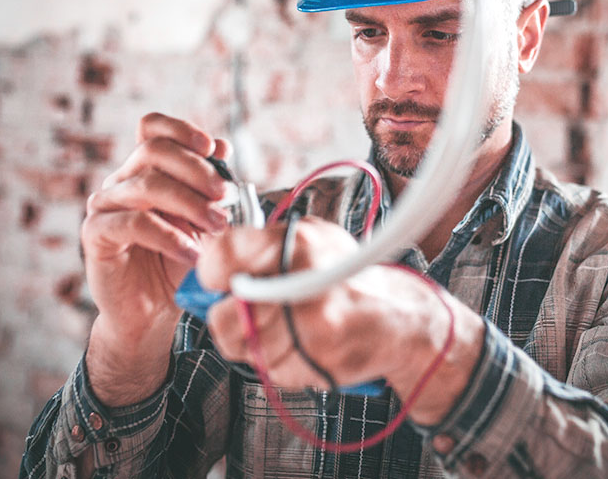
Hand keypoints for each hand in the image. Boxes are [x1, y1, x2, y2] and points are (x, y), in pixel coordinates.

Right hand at [81, 112, 229, 403]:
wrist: (153, 310)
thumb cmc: (179, 260)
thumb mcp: (204, 220)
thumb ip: (211, 185)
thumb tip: (222, 146)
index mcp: (147, 168)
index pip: (153, 127)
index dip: (181, 129)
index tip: (212, 148)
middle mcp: (123, 180)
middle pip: (154, 150)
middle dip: (197, 170)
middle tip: (225, 195)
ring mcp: (106, 205)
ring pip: (147, 184)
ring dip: (190, 204)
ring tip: (216, 227)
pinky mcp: (96, 234)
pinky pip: (134, 223)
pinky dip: (170, 236)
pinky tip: (192, 253)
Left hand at [198, 216, 484, 423]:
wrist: (397, 318)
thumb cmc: (347, 275)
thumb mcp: (310, 238)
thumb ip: (262, 247)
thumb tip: (210, 267)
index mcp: (297, 242)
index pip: (219, 254)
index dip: (211, 271)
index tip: (220, 278)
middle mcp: (302, 281)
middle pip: (223, 313)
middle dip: (229, 315)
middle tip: (247, 309)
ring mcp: (308, 327)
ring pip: (242, 345)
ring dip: (253, 341)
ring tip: (283, 326)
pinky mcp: (313, 362)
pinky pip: (267, 368)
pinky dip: (276, 360)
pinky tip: (301, 344)